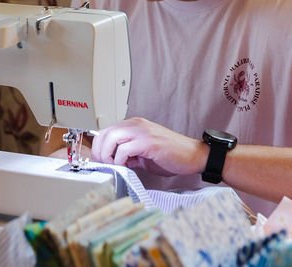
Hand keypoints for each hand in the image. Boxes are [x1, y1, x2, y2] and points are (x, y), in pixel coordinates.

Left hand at [90, 117, 207, 176]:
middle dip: (99, 152)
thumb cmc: (171, 155)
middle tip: (103, 165)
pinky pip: (124, 149)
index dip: (98, 147)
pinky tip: (126, 166)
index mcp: (134, 125)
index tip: (99, 161)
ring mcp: (142, 131)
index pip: (107, 131)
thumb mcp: (143, 154)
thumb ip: (128, 154)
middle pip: (105, 133)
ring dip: (107, 155)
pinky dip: (120, 160)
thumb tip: (111, 162)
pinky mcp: (148, 142)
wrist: (193, 156)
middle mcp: (136, 124)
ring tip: (114, 166)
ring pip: (111, 138)